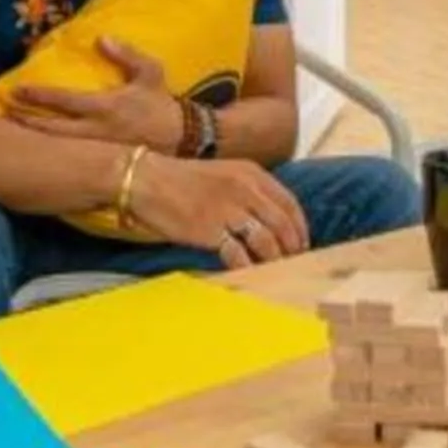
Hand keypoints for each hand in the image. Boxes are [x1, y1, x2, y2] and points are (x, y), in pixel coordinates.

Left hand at [9, 38, 181, 150]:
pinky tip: (36, 149)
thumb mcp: (150, 72)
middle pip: (52, 130)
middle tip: (3, 113)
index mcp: (107, 107)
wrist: (181, 139)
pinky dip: (51, 151)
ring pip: (58, 146)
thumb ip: (126, 54)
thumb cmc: (161, 103)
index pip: (65, 101)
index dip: (39, 96)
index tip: (16, 90)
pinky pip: (69, 157)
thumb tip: (101, 38)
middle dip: (26, 121)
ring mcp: (97, 150)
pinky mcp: (99, 162)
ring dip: (34, 138)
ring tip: (12, 130)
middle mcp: (97, 131)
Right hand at [128, 155, 309, 265]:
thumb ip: (249, 192)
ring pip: (266, 241)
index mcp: (251, 174)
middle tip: (292, 263)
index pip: (289, 203)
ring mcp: (227, 209)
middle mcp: (244, 189)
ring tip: (273, 271)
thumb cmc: (183, 180)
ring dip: (273, 260)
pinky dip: (247, 268)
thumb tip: (270, 220)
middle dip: (291, 248)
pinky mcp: (209, 230)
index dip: (300, 227)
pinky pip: (238, 255)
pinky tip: (248, 274)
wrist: (146, 180)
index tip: (302, 244)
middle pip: (282, 225)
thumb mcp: (224, 174)